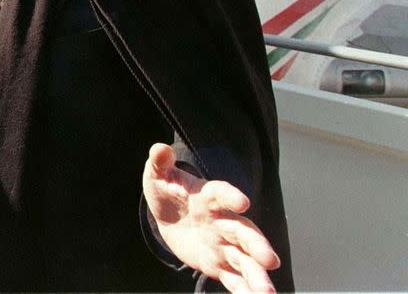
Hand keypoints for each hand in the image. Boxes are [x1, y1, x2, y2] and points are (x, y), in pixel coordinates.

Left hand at [143, 143, 279, 292]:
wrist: (169, 214)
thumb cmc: (167, 190)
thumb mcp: (158, 176)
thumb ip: (159, 163)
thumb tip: (159, 148)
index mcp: (207, 196)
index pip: (221, 193)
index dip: (231, 196)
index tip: (243, 202)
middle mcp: (221, 220)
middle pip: (242, 231)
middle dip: (255, 244)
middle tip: (269, 258)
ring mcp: (222, 243)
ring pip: (243, 258)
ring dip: (256, 273)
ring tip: (267, 291)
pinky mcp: (218, 263)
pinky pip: (233, 278)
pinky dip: (244, 289)